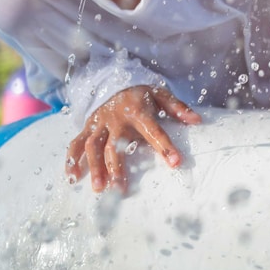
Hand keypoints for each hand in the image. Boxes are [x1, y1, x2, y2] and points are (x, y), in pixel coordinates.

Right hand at [66, 85, 200, 192]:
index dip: (164, 146)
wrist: (114, 80)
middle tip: (120, 189)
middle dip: (116, 166)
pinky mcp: (88, 126)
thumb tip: (197, 120)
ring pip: (93, 145)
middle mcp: (116, 118)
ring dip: (94, 167)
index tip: (175, 163)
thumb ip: (177, 108)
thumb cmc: (141, 94)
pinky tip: (72, 177)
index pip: (153, 130)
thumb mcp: (161, 94)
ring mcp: (99, 123)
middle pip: (114, 143)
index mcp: (137, 110)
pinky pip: (77, 142)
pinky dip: (72, 159)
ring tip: (99, 188)